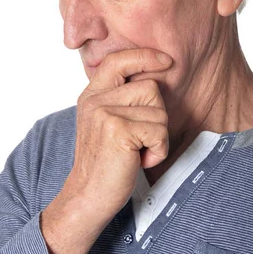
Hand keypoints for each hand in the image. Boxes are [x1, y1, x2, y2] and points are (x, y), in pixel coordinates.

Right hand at [63, 48, 171, 220]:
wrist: (88, 197)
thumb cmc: (106, 163)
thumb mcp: (106, 124)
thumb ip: (119, 100)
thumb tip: (153, 75)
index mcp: (91, 95)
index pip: (118, 60)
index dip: (143, 56)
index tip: (165, 61)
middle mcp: (95, 100)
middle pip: (150, 88)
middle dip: (156, 116)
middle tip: (140, 140)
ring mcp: (104, 113)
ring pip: (158, 111)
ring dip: (158, 136)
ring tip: (137, 152)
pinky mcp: (117, 129)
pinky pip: (159, 131)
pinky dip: (158, 150)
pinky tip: (139, 161)